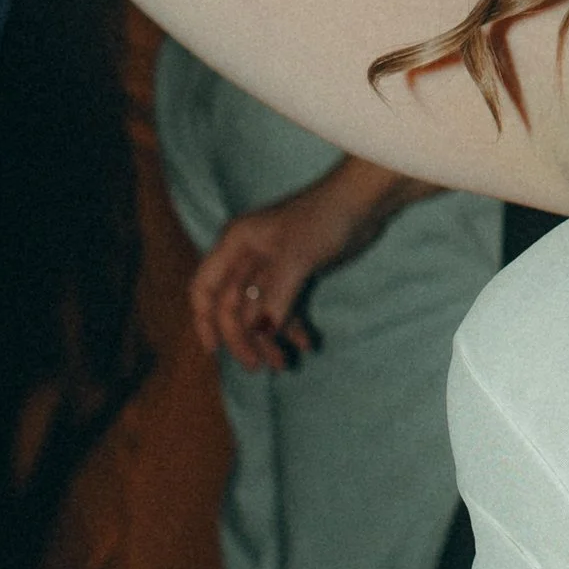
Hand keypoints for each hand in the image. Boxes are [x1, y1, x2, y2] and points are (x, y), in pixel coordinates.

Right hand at [191, 186, 343, 371]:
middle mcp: (247, 255)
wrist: (363, 202)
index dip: (204, 320)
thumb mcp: (294, 260)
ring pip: (260, 310)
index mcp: (235, 244)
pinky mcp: (295, 271)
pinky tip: (307, 343)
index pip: (205, 287)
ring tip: (286, 364)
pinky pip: (284, 305)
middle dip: (245, 338)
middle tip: (260, 366)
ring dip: (271, 338)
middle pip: (233, 305)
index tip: (213, 351)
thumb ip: (274, 298)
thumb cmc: (323, 219)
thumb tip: (260, 334)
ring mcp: (272, 265)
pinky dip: (292, 325)